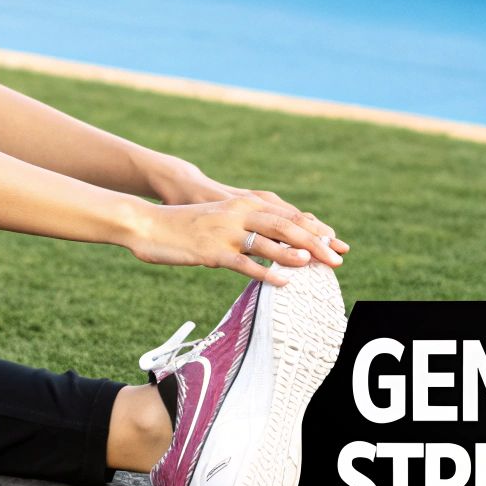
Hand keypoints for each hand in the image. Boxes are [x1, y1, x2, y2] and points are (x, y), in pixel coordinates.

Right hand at [140, 154, 348, 256]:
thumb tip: (267, 242)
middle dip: (315, 242)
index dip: (314, 229)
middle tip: (338, 257)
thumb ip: (243, 226)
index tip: (336, 242)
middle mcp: (238, 214)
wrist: (147, 224)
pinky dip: (266, 272)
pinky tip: (283, 282)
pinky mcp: (212, 251)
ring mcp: (225, 232)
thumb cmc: (184, 225)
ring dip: (295, 254)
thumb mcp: (219, 218)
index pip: (287, 216)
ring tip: (318, 264)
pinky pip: (244, 263)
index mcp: (243, 204)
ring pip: (268, 242)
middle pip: (285, 227)